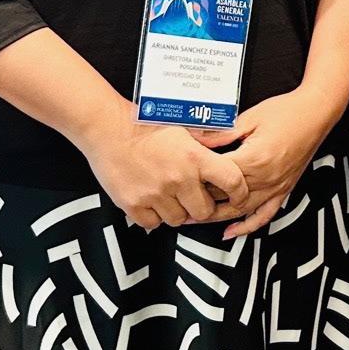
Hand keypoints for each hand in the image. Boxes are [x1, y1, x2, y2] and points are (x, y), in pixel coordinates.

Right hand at [78, 115, 250, 230]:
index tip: (239, 197)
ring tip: (169, 193)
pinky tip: (152, 199)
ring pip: (179, 220)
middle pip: (205, 211)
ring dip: (177, 211)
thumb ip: (206, 142)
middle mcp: (178, 178)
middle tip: (193, 195)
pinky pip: (153, 224)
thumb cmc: (144, 125)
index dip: (240, 193)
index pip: (231, 182)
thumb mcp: (183, 128)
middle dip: (202, 206)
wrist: (108, 129)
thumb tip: (230, 143)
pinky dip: (154, 216)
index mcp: (195, 157)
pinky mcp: (134, 204)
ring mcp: (155, 194)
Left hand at [193, 90, 330, 236]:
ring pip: (241, 211)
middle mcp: (266, 178)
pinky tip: (231, 231)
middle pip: (226, 198)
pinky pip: (265, 215)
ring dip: (217, 217)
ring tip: (195, 218)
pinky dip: (247, 226)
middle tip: (179, 202)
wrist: (315, 112)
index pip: (218, 177)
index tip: (181, 177)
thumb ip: (221, 134)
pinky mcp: (284, 189)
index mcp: (254, 158)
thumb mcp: (249, 117)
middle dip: (201, 201)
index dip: (197, 178)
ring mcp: (276, 187)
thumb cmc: (286, 111)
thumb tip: (195, 140)